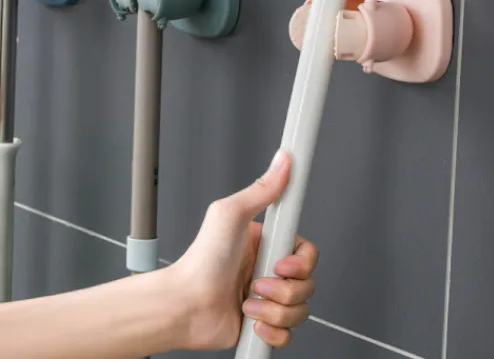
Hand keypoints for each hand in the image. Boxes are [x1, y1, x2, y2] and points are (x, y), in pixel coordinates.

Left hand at [170, 150, 318, 350]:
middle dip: (284, 288)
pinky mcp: (263, 322)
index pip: (306, 250)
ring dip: (273, 308)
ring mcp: (267, 296)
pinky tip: (251, 318)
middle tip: (257, 280)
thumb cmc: (201, 260)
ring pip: (300, 308)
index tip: (282, 261)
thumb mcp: (231, 214)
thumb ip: (262, 189)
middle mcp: (269, 268)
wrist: (185, 305)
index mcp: (266, 241)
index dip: (301, 261)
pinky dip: (270, 329)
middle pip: (307, 282)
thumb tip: (282, 160)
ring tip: (248, 299)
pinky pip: (287, 334)